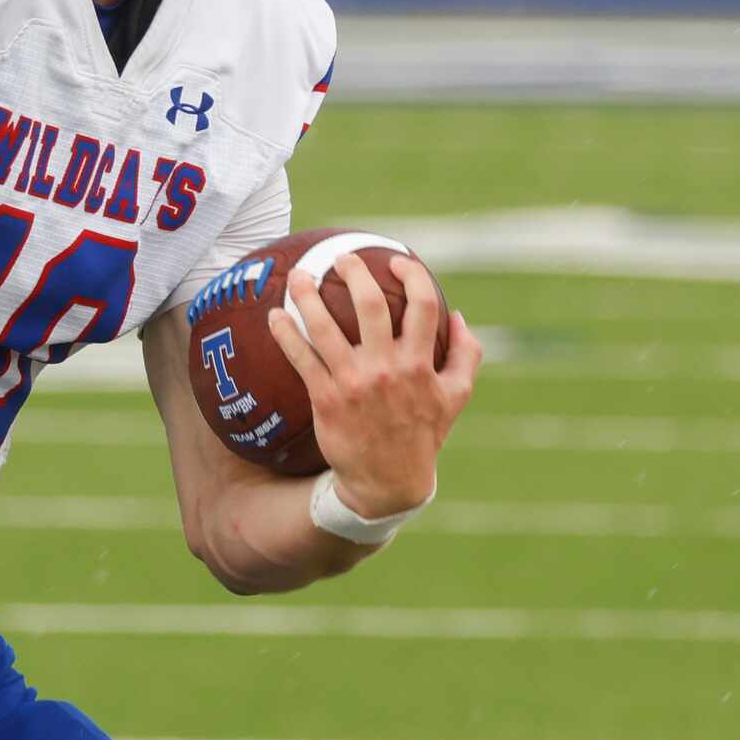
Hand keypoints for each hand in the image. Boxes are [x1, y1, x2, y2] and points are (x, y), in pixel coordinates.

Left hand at [268, 254, 482, 516]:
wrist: (388, 482)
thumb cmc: (421, 434)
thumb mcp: (455, 397)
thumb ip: (466, 355)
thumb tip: (461, 317)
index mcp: (422, 364)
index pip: (423, 307)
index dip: (412, 276)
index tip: (396, 261)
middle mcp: (389, 369)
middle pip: (371, 307)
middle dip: (355, 274)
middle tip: (341, 258)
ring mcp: (355, 382)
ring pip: (326, 328)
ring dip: (307, 297)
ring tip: (297, 275)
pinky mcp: (327, 398)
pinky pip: (301, 358)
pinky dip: (285, 334)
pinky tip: (273, 317)